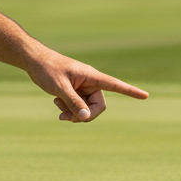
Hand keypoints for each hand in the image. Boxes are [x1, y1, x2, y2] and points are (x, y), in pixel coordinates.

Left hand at [25, 46, 147, 121]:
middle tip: (68, 119)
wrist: (34, 61)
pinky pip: (78, 106)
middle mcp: (90, 82)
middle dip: (85, 115)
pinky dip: (69, 109)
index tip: (145, 96)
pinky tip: (57, 104)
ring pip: (87, 108)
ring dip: (75, 113)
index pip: (115, 84)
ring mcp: (83, 87)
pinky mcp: (75, 91)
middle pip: (98, 106)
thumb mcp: (60, 87)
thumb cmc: (47, 69)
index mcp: (91, 76)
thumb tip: (87, 117)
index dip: (130, 91)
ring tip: (58, 110)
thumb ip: (73, 102)